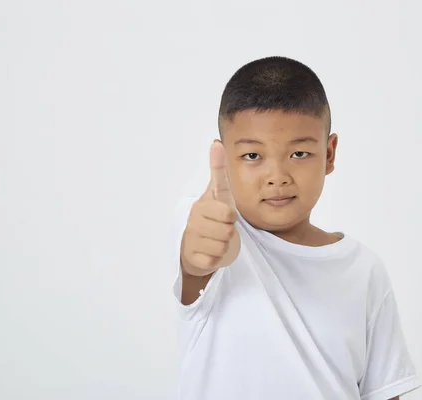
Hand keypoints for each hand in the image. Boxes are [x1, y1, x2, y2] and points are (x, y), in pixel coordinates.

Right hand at [180, 141, 239, 275]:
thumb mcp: (216, 193)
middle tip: (221, 229)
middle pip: (228, 231)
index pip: (228, 213)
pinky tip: (209, 252)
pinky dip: (215, 259)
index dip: (230, 216)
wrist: (193, 244)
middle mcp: (193, 221)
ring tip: (215, 240)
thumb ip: (218, 170)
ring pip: (223, 246)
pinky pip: (214, 260)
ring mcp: (191, 240)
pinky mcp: (192, 258)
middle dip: (229, 232)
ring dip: (224, 246)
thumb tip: (216, 142)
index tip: (223, 215)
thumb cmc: (210, 216)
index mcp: (201, 205)